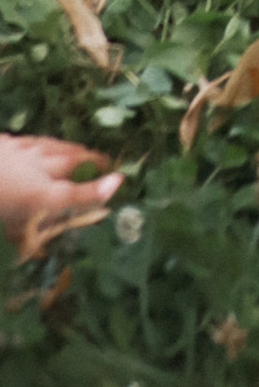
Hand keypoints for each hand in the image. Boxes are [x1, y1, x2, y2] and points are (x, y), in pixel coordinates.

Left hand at [2, 137, 123, 263]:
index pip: (75, 194)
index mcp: (39, 196)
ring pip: (54, 147)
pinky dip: (43, 146)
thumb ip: (24, 230)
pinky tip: (41, 147)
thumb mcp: (11, 227)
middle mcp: (36, 170)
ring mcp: (20, 152)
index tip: (119, 181)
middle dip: (92, 160)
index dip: (98, 190)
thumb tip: (34, 243)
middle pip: (71, 162)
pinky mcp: (6, 143)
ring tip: (81, 150)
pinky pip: (32, 142)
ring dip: (71, 149)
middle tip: (106, 161)